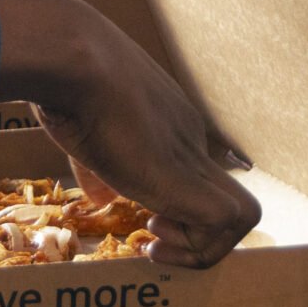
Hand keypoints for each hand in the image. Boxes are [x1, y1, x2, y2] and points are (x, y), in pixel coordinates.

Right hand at [0, 0, 259, 269]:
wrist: (73, 57)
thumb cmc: (66, 80)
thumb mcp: (80, 132)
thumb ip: (96, 169)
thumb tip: (99, 198)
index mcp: (169, 123)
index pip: (196, 176)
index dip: (176, 213)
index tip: (143, 223)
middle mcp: (190, 139)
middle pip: (227, 199)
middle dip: (197, 236)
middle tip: (155, 239)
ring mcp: (191, 156)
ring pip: (241, 215)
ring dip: (201, 248)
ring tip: (155, 242)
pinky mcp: (184, 175)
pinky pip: (227, 221)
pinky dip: (198, 248)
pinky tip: (154, 242)